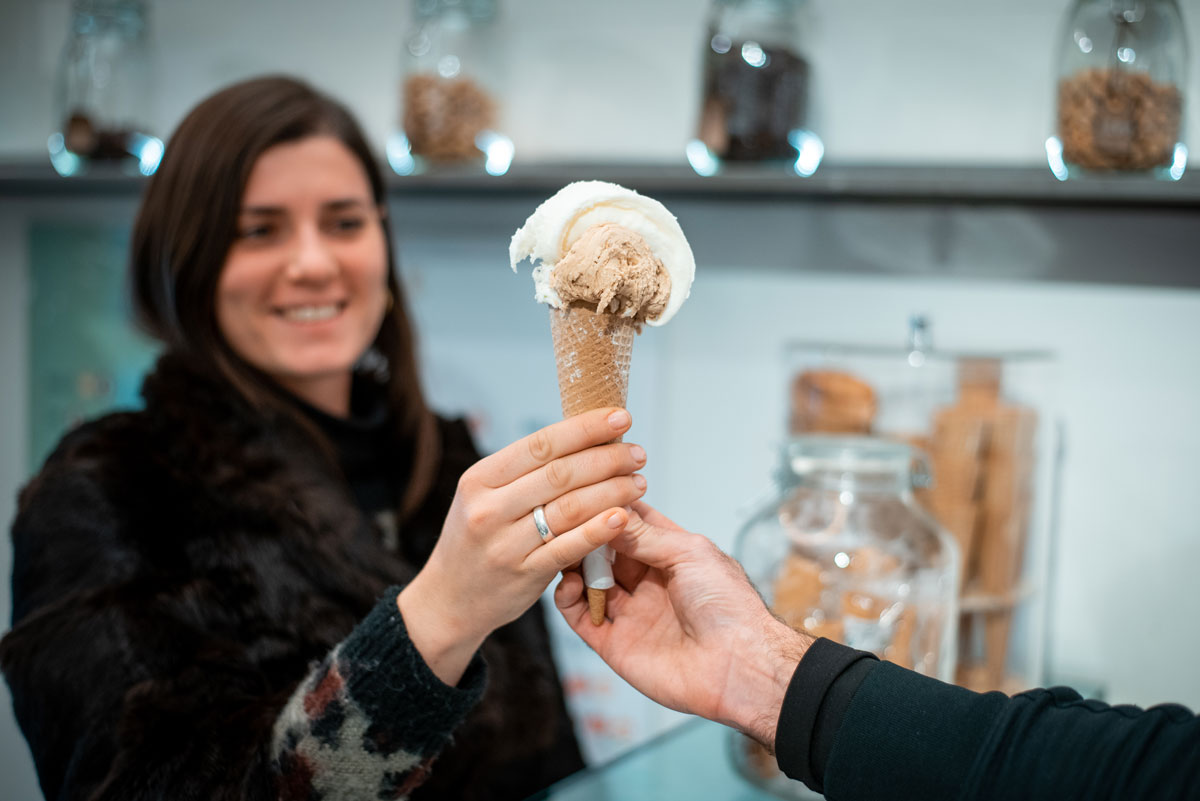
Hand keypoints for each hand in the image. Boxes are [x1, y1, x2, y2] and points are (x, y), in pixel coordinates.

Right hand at [400, 408, 646, 684]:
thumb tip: (585, 438)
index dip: (585, 428)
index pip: (541, 444)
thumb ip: (525, 474)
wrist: (449, 600)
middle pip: (559, 474)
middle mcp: (488, 508)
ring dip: (611, 491)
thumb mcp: (485, 498)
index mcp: (480, 478)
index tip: (619, 418)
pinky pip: (568, 547)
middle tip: (638, 454)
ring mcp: (505, 543)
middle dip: (607, 459)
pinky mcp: (522, 575)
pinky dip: (599, 530)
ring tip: (639, 483)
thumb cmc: (479, 539)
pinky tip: (624, 517)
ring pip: (569, 508)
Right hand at [555, 502, 812, 748]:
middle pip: (604, 550)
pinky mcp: (614, 644)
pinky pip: (581, 616)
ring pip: (587, 581)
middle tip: (568, 520)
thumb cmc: (727, 604)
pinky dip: (566, 598)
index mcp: (671, 555)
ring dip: (572, 563)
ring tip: (564, 547)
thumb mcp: (689, 553)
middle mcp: (648, 582)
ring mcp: (630, 612)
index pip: (631, 524)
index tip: (585, 491)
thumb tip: (609, 510)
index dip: (610, 507)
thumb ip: (644, 535)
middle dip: (586, 533)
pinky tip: (569, 583)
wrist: (738, 665)